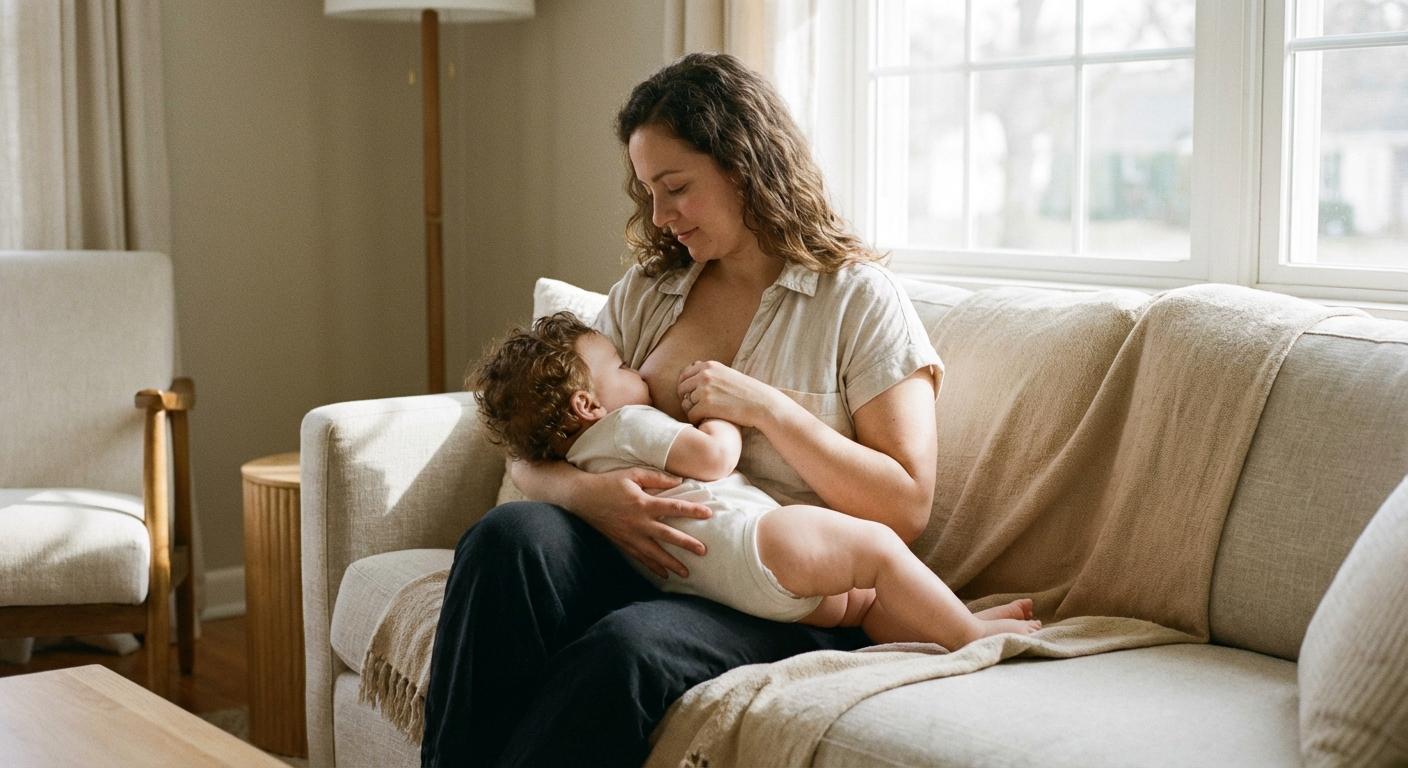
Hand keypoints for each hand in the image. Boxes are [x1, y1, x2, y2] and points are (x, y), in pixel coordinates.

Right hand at [573, 467, 711, 579]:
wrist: (583, 498)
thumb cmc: (609, 482)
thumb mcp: (633, 474)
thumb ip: (657, 477)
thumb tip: (679, 480)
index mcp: (643, 503)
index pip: (674, 507)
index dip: (692, 510)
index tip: (708, 514)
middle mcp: (639, 522)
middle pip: (668, 535)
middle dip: (686, 544)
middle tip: (703, 551)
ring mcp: (630, 535)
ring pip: (654, 553)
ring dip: (671, 563)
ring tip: (686, 573)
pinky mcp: (622, 543)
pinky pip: (640, 558)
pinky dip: (652, 567)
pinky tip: (663, 574)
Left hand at [677, 360, 779, 426]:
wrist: (762, 404)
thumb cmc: (747, 392)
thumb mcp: (727, 374)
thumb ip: (710, 372)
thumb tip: (692, 366)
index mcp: (709, 366)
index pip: (684, 375)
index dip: (686, 388)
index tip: (692, 397)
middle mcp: (705, 375)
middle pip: (682, 389)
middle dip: (687, 400)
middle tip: (697, 409)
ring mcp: (704, 390)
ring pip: (687, 403)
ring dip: (694, 411)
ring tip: (706, 416)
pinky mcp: (706, 405)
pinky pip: (691, 415)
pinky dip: (697, 420)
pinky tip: (706, 421)